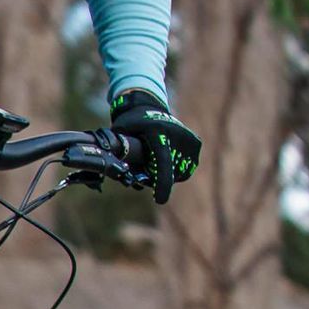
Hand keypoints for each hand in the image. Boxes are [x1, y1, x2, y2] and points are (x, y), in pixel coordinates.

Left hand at [108, 90, 200, 204]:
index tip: (160, 201)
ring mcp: (190, 140)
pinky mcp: (196, 144)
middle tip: (142, 171)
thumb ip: (119, 153)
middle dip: (155, 178)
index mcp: (159, 133)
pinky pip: (185, 168)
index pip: (163, 162)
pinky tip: (162, 160)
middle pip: (168, 172)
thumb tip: (112, 171)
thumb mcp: (119, 134)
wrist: (149, 107)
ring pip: (178, 173)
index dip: (162, 183)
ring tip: (152, 162)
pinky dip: (174, 170)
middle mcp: (178, 136)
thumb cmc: (130, 124)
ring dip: (165, 175)